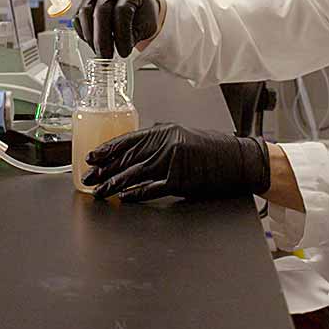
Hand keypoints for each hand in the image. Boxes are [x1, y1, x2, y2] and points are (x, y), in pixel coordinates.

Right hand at [73, 0, 161, 57]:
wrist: (140, 2)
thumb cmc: (145, 13)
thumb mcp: (147, 25)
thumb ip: (133, 36)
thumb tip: (119, 51)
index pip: (122, 11)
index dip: (122, 35)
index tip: (124, 53)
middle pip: (101, 10)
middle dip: (102, 38)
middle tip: (106, 56)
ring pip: (85, 12)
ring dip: (91, 36)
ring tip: (99, 52)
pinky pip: (78, 16)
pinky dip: (84, 32)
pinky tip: (93, 43)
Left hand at [82, 123, 270, 201]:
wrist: (240, 161)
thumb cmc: (215, 149)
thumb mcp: (185, 136)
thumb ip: (161, 140)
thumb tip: (137, 150)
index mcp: (166, 131)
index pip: (128, 139)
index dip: (108, 149)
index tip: (92, 156)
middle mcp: (167, 144)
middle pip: (127, 158)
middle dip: (105, 169)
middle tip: (89, 176)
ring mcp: (173, 163)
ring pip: (134, 174)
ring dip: (114, 184)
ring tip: (100, 191)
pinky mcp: (181, 182)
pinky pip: (151, 189)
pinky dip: (135, 194)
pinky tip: (124, 198)